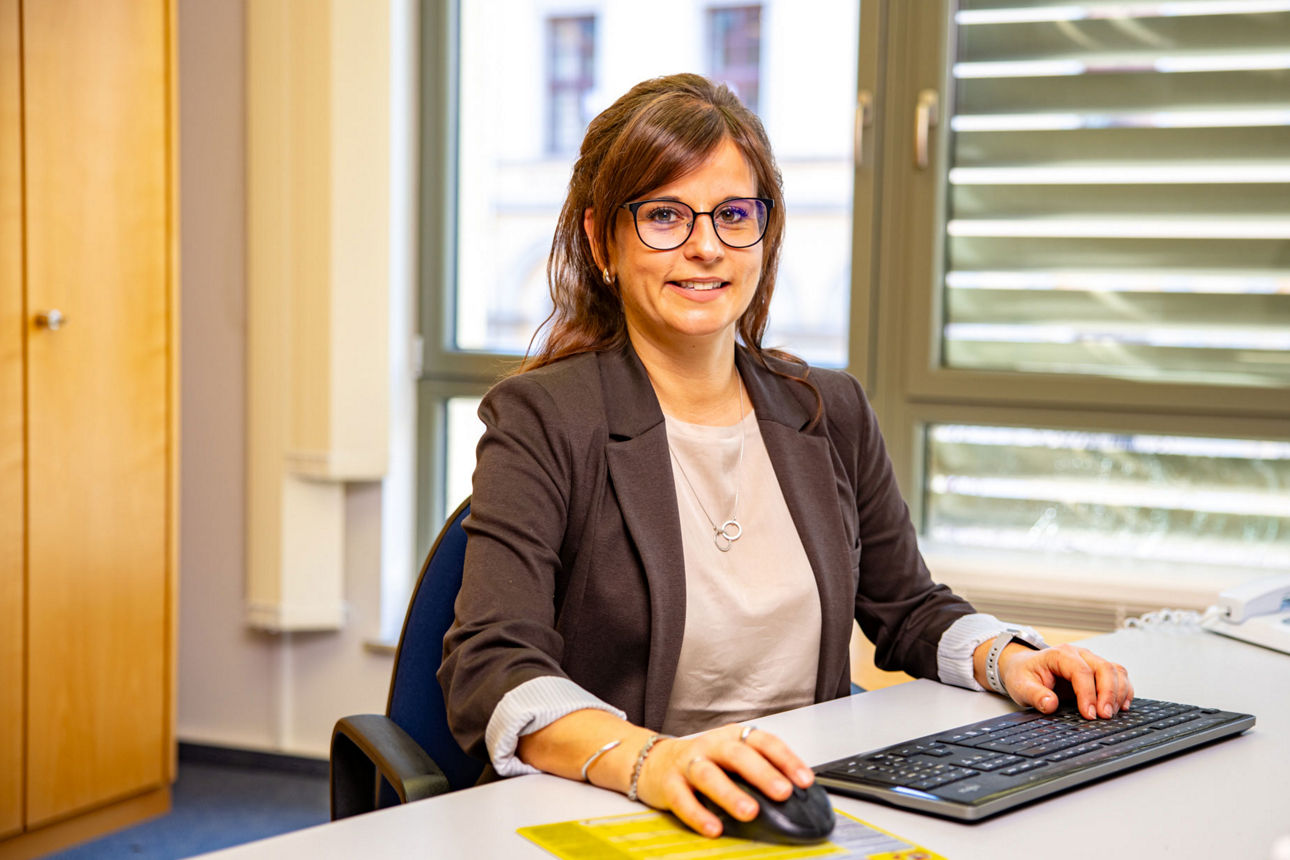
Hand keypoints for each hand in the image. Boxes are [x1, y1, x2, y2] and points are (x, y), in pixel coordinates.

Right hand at [634, 724, 814, 837]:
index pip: (763, 742)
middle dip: (763, 773)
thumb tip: (795, 796)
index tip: (805, 780)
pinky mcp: (669, 783)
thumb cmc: (703, 761)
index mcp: (732, 736)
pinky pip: (682, 799)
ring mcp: (688, 763)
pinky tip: (714, 828)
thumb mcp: (732, 758)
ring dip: (731, 793)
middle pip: (738, 754)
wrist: (654, 762)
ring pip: (709, 775)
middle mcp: (711, 745)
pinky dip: (699, 815)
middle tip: (783, 792)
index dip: (786, 759)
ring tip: (750, 812)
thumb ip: (758, 770)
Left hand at [1000, 643, 1133, 719]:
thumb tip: (1050, 704)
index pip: (1081, 671)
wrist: (1022, 666)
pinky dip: (1124, 690)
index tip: (1089, 714)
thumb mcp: (1021, 686)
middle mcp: (1079, 654)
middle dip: (1108, 694)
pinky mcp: (1097, 670)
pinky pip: (1118, 676)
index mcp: (1059, 654)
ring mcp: (1090, 660)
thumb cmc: (1023, 674)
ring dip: (1119, 693)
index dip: (1088, 694)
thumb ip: (1035, 695)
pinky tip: (1122, 706)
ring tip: (1112, 714)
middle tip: (1105, 716)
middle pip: (1104, 668)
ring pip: (1115, 671)